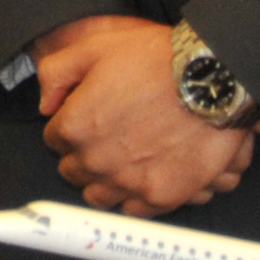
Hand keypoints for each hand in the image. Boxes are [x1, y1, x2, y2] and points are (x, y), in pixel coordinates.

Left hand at [35, 14, 256, 214]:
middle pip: (73, 171)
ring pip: (98, 196)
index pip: (55, 140)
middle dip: (84, 156)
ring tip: (123, 163)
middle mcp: (96, 159)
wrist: (213, 79)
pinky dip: (136, 198)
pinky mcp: (161, 195)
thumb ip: (56, 73)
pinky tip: (145, 178)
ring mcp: (129, 181)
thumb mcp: (93, 47)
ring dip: (105, 182)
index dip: (71, 128)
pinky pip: (135, 211)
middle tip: (106, 141)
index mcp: (75, 126)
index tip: (88, 122)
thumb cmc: (158, 60)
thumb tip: (46, 104)